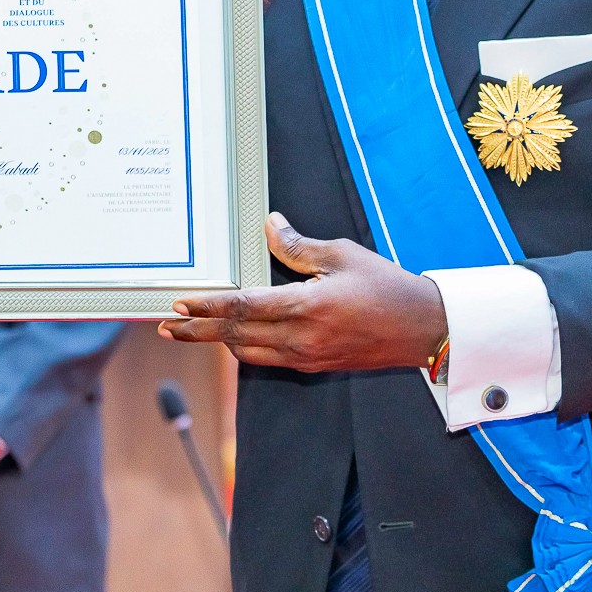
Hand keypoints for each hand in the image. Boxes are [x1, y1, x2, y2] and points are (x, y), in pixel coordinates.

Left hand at [158, 213, 446, 373]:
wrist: (423, 330)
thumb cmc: (387, 287)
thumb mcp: (342, 255)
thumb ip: (297, 245)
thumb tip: (269, 225)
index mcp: (306, 308)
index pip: (243, 308)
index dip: (207, 307)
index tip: (181, 303)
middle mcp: (301, 339)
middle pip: (235, 337)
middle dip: (197, 332)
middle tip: (167, 326)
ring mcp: (307, 357)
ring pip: (248, 353)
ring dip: (218, 342)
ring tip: (191, 331)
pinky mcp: (314, 365)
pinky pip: (268, 359)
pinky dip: (244, 348)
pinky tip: (234, 338)